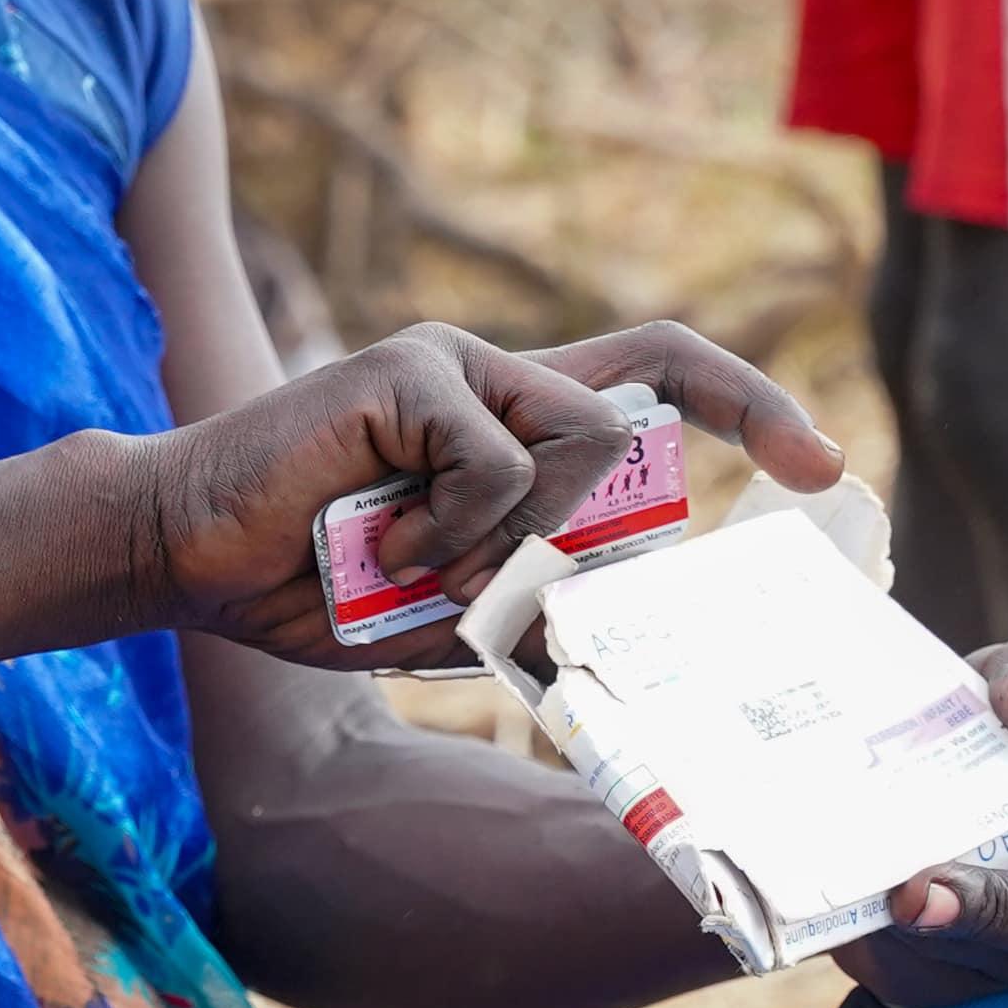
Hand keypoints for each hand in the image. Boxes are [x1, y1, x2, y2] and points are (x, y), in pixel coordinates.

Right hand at [129, 319, 843, 667]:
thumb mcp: (450, 612)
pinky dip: (452, 531)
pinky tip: (380, 545)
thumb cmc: (312, 583)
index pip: (658, 379)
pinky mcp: (405, 373)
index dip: (748, 405)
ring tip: (424, 571)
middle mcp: (496, 379)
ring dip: (520, 543)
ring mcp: (450, 365)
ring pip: (582, 444)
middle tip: (670, 529)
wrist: (187, 556)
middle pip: (639, 406)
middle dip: (675, 470)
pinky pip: (494, 464)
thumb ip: (532, 604)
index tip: (821, 463)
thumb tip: (630, 642)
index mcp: (514, 428)